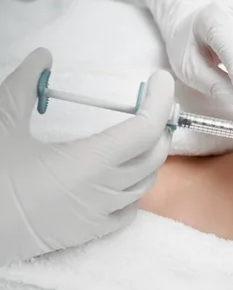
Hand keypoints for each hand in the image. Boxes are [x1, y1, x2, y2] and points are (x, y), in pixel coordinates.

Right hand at [0, 48, 174, 265]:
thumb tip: (42, 57)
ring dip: (149, 156)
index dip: (160, 102)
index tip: (161, 80)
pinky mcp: (90, 233)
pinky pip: (129, 211)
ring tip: (138, 135)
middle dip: (159, 126)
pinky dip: (135, 189)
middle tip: (150, 104)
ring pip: (146, 183)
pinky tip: (123, 178)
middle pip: (153, 155)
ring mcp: (100, 215)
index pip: (144, 130)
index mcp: (89, 162)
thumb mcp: (1, 124)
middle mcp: (104, 190)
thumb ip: (25, 86)